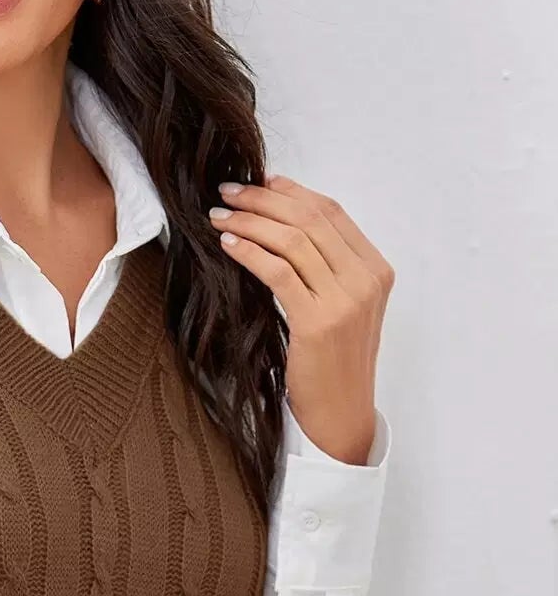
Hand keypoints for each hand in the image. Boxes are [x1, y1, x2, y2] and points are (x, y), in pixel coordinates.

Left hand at [207, 174, 394, 464]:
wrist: (341, 414)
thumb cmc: (334, 363)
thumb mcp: (342, 308)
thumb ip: (326, 269)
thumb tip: (285, 226)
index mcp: (376, 270)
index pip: (332, 213)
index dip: (293, 191)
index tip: (261, 181)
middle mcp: (366, 279)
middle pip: (310, 219)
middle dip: (264, 199)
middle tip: (228, 190)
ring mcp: (346, 300)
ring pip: (292, 240)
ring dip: (249, 221)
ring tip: (219, 215)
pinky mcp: (318, 321)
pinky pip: (277, 271)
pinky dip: (249, 252)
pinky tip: (228, 244)